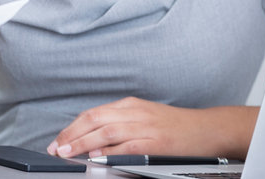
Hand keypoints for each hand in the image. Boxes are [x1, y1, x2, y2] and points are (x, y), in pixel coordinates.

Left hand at [46, 98, 251, 158]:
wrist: (207, 129)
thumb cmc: (176, 127)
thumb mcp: (145, 117)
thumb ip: (121, 123)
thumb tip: (93, 140)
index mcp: (130, 105)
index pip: (93, 113)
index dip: (73, 127)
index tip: (59, 141)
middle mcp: (135, 112)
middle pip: (95, 119)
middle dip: (72, 134)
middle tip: (57, 148)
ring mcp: (146, 126)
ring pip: (107, 130)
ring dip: (84, 143)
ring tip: (69, 153)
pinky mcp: (156, 142)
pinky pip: (128, 145)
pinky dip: (111, 151)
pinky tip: (98, 158)